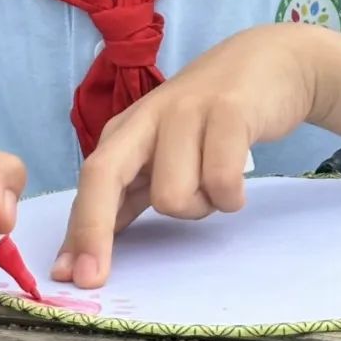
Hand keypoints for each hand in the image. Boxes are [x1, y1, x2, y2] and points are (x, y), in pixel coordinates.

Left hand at [51, 25, 322, 288]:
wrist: (276, 63)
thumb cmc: (215, 116)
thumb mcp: (165, 150)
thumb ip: (132, 194)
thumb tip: (88, 249)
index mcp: (127, 130)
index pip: (91, 182)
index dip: (77, 231)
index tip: (64, 278)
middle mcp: (147, 118)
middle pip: (103, 176)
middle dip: (93, 231)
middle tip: (94, 277)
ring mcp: (186, 110)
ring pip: (172, 196)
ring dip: (200, 206)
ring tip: (218, 183)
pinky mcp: (228, 111)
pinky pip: (221, 181)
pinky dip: (232, 196)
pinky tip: (239, 180)